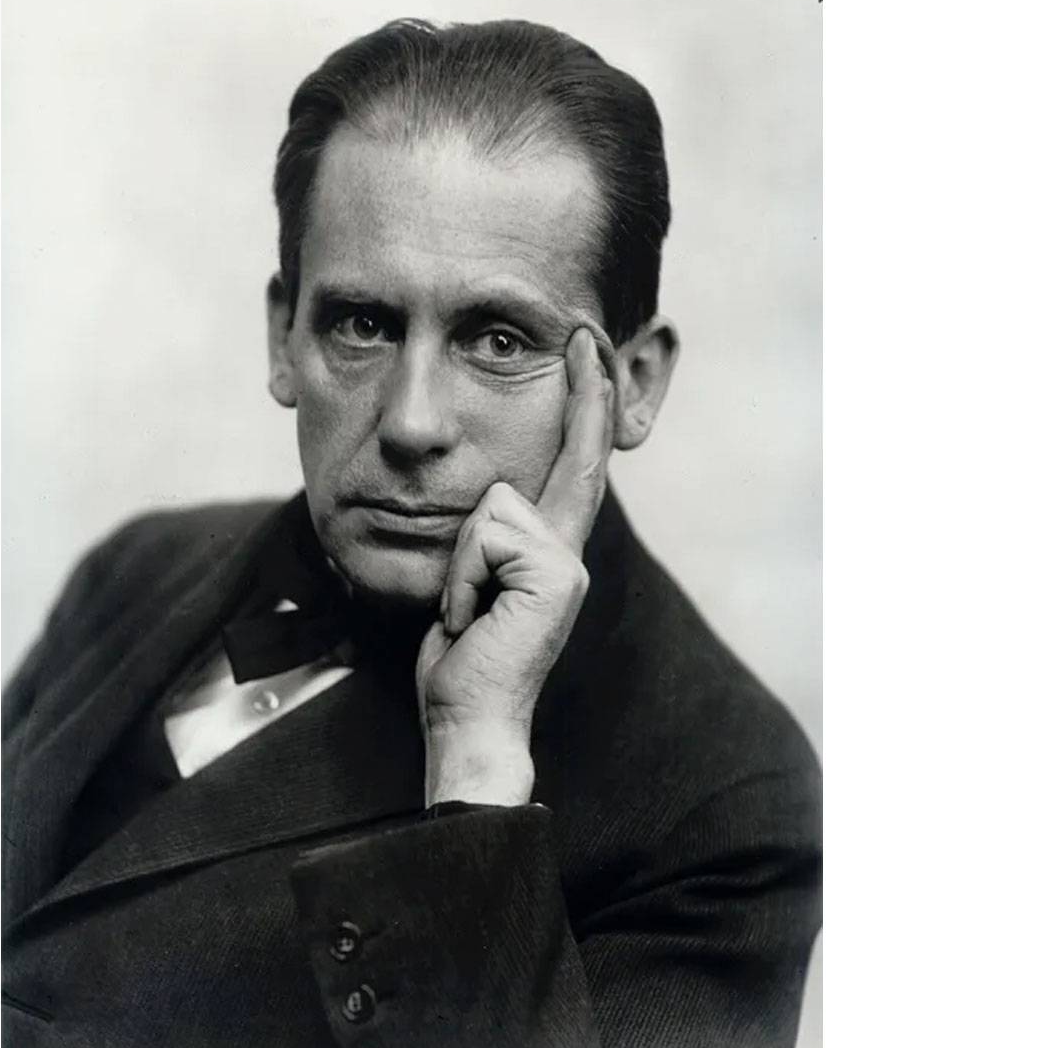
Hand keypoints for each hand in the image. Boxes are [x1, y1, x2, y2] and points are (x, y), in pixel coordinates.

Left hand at [417, 328, 615, 805]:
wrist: (470, 718)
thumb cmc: (462, 659)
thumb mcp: (471, 583)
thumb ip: (491, 538)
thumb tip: (491, 498)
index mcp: (551, 550)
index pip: (573, 465)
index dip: (585, 404)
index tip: (586, 346)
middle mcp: (570, 551)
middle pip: (560, 460)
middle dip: (583, 393)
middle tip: (585, 330)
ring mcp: (568, 563)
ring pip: (494, 503)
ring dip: (460, 562)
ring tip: (466, 609)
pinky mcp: (556, 575)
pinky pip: (485, 536)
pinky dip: (462, 579)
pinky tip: (470, 618)